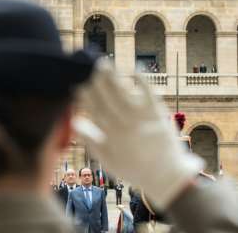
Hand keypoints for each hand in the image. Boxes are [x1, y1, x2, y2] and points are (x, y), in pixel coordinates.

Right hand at [73, 60, 203, 208]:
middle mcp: (126, 125)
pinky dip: (141, 80)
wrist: (166, 176)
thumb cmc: (133, 167)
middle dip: (97, 82)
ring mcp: (143, 119)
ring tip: (104, 63)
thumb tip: (73, 121)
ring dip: (113, 77)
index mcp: (111, 136)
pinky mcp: (158, 114)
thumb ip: (90, 140)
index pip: (95, 111)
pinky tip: (134, 68)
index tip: (77, 84)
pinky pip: (148, 93)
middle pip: (108, 99)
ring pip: (124, 94)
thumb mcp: (107, 159)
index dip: (85, 97)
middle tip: (88, 66)